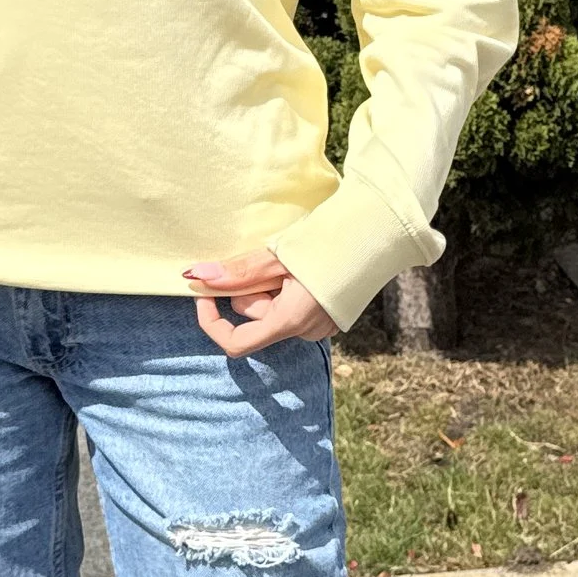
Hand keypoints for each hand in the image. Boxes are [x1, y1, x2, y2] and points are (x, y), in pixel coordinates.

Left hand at [181, 246, 338, 355]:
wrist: (381, 233)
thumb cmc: (330, 240)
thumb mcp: (279, 255)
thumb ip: (238, 271)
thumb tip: (196, 276)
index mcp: (292, 320)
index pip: (237, 343)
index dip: (213, 322)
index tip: (205, 293)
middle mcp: (306, 331)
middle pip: (255, 317)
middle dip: (252, 289)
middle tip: (273, 259)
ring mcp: (320, 326)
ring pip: (273, 312)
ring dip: (270, 287)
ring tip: (294, 261)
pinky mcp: (329, 317)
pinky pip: (291, 309)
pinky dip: (286, 290)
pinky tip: (305, 270)